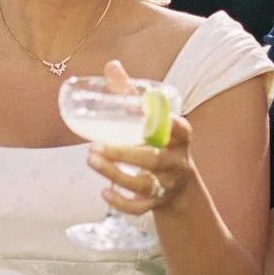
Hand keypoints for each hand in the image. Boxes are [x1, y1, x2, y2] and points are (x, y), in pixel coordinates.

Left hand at [86, 59, 194, 214]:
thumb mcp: (152, 120)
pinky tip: (103, 192)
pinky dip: (121, 203)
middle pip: (154, 159)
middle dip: (124, 154)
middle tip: (95, 146)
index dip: (171, 124)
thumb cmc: (159, 143)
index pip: (182, 129)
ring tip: (91, 160)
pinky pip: (140, 208)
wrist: (178, 187)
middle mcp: (177, 161)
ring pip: (144, 183)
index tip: (150, 114)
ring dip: (115, 174)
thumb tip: (112, 66)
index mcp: (180, 137)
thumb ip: (132, 96)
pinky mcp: (157, 203)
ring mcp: (168, 184)